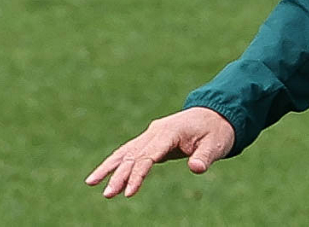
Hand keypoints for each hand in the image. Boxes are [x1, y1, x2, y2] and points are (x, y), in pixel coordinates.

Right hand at [85, 106, 235, 197]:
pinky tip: (103, 174)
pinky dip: (116, 162)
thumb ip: (205, 156)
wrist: (217, 113)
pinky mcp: (151, 139)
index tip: (129, 192)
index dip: (138, 174)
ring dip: (109, 167)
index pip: (149, 156)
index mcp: (170, 132)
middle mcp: (156, 131)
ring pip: (126, 151)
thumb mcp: (216, 144)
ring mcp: (152, 134)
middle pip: (133, 155)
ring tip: (91, 182)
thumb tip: (196, 168)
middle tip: (107, 194)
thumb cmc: (217, 131)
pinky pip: (130, 151)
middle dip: (119, 175)